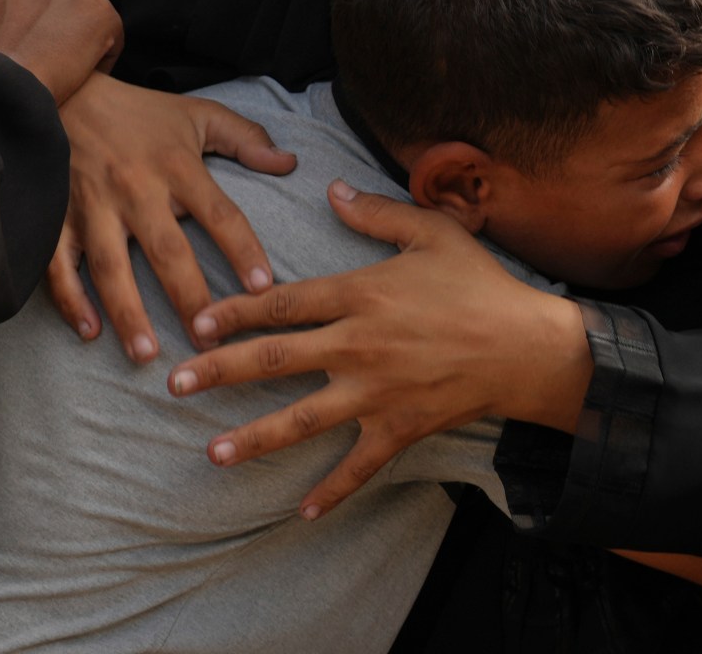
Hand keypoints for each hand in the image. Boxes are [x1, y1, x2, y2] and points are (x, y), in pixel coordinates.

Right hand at [0, 0, 120, 104]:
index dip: (32, 16)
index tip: (28, 40)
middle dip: (58, 20)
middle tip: (48, 54)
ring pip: (85, 10)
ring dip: (80, 35)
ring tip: (65, 68)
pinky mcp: (99, 9)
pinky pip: (111, 34)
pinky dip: (102, 56)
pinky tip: (86, 76)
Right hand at [47, 73, 298, 360]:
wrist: (63, 90)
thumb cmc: (139, 112)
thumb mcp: (198, 115)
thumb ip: (246, 139)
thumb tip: (289, 163)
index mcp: (176, 165)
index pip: (219, 214)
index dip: (243, 250)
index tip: (264, 289)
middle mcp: (136, 188)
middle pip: (167, 251)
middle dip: (189, 299)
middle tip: (209, 343)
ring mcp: (92, 204)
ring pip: (111, 267)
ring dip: (129, 313)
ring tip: (147, 354)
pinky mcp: (56, 214)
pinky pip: (59, 263)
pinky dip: (70, 298)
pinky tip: (89, 331)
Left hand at [165, 180, 592, 519]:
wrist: (526, 346)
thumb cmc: (480, 284)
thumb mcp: (432, 233)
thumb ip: (378, 213)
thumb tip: (333, 190)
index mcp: (359, 295)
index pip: (282, 303)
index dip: (234, 312)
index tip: (196, 322)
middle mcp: (357, 345)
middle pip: (274, 360)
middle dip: (218, 372)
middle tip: (174, 384)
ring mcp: (375, 393)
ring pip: (302, 419)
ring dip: (254, 437)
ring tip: (212, 453)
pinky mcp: (398, 428)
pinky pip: (358, 465)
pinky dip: (332, 491)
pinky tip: (302, 512)